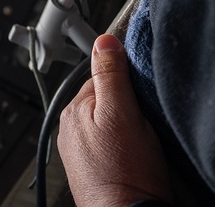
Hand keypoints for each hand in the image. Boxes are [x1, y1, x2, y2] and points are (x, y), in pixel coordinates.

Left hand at [57, 34, 173, 206]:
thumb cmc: (126, 173)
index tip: (142, 91)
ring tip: (140, 141)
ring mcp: (80, 151)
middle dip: (127, 104)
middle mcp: (71, 129)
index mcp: (73, 110)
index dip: (127, 80)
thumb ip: (112, 76)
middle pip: (106, 99)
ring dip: (126, 126)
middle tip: (144, 120)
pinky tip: (135, 155)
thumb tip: (104, 40)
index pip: (103, 77)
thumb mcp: (124, 114)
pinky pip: (109, 144)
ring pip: (108, 123)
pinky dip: (123, 145)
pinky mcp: (93, 169)